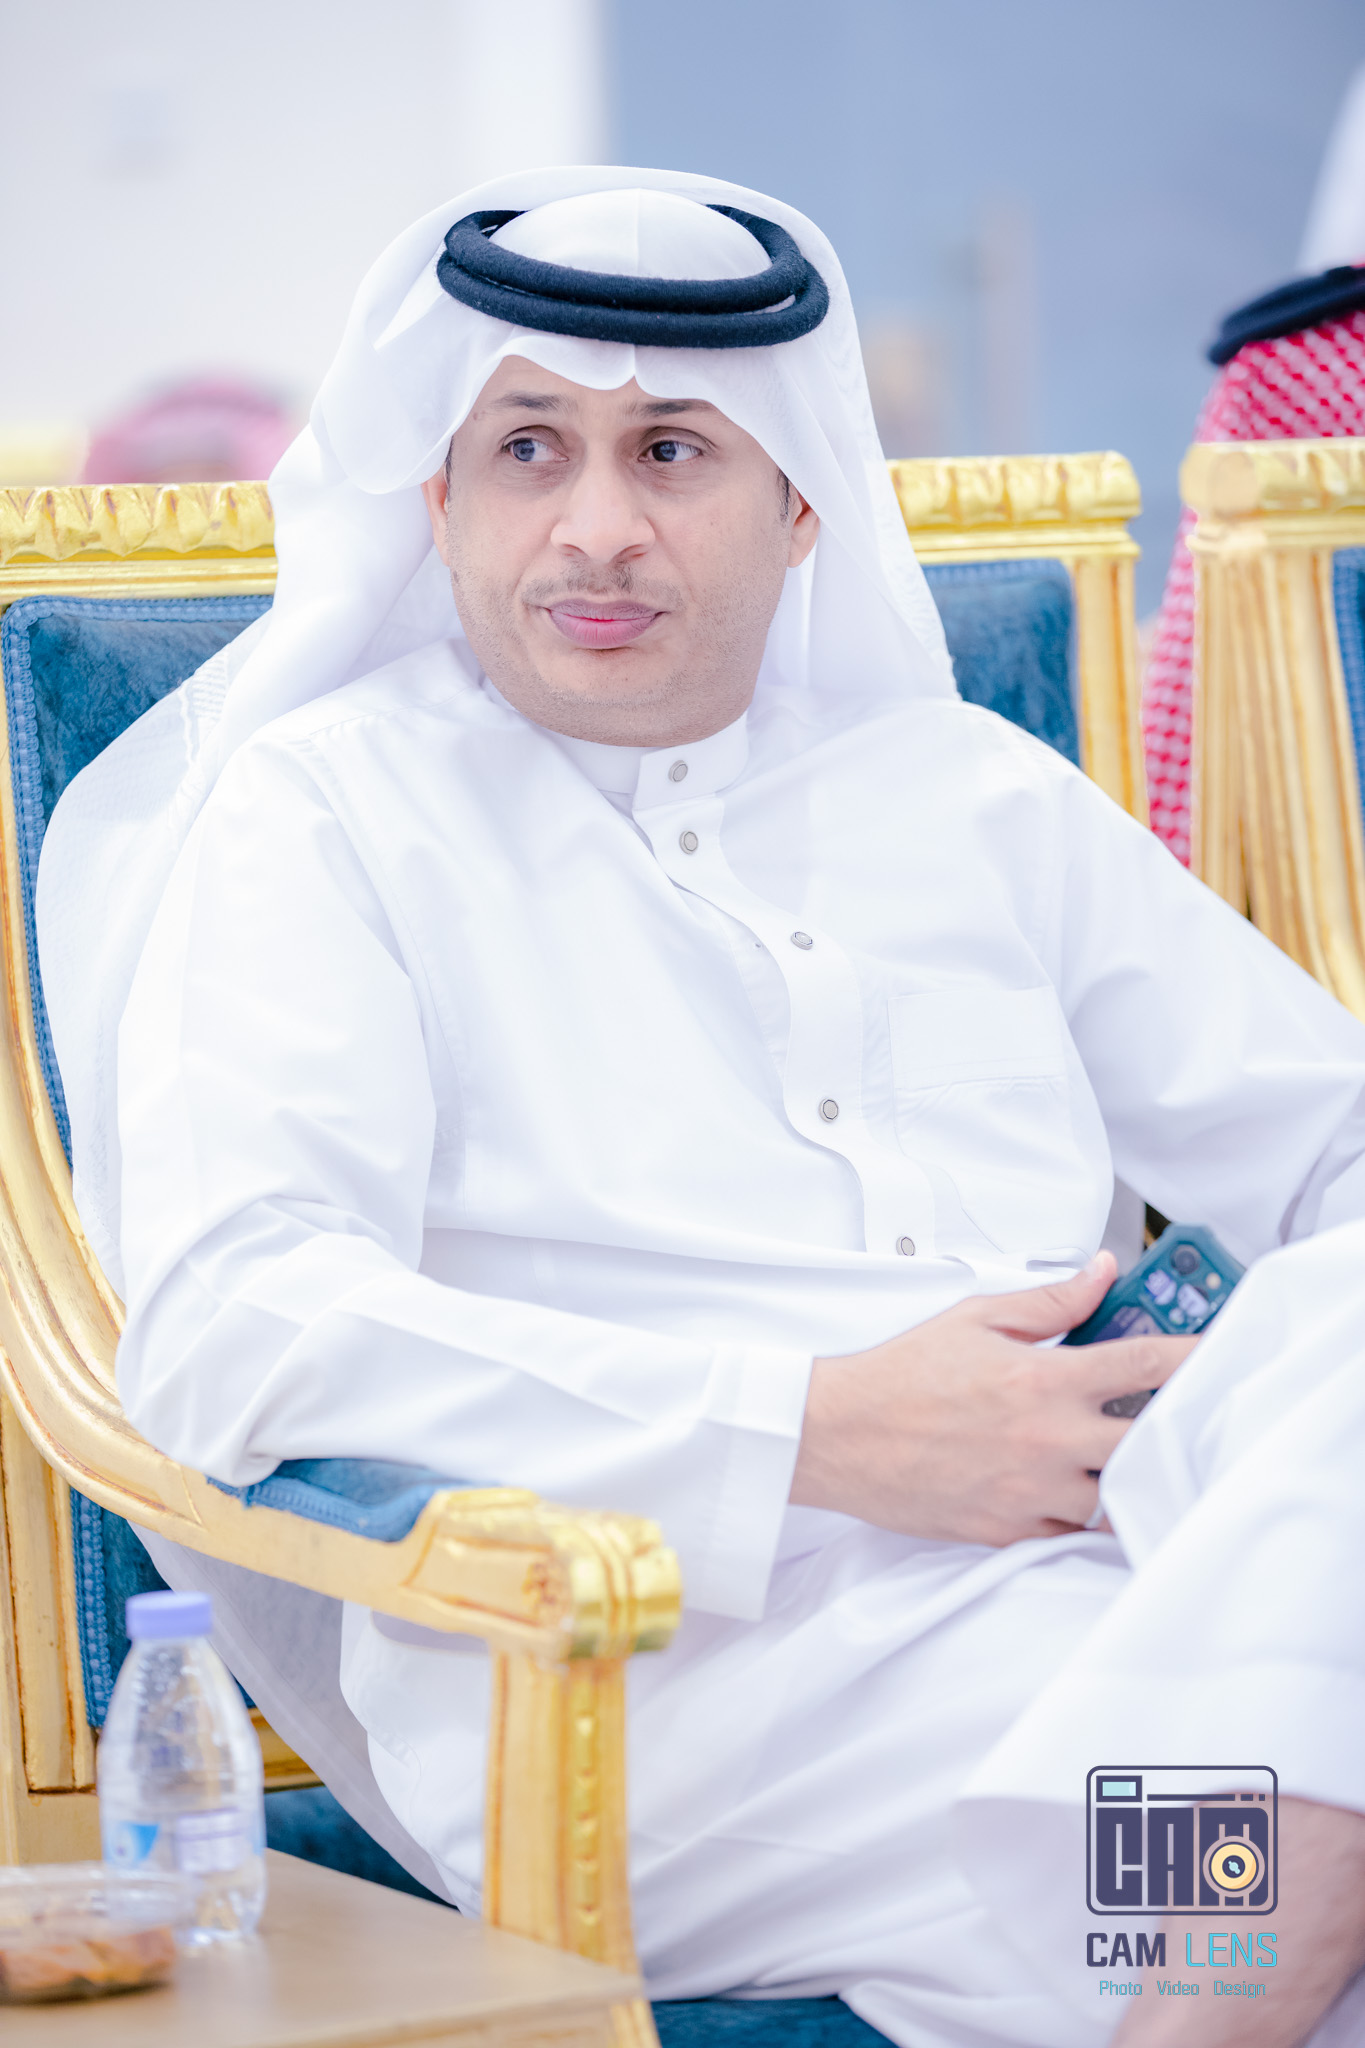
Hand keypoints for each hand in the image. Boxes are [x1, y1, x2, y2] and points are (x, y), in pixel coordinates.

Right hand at [789, 1254, 1196, 1545]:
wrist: (839, 1436)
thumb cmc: (899, 1376)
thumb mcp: (976, 1318)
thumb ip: (1050, 1300)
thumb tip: (1102, 1274)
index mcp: (1043, 1380)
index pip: (1144, 1363)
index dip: (1194, 1356)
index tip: (1220, 1355)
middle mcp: (1046, 1439)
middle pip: (1146, 1442)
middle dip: (1165, 1427)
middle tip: (1169, 1417)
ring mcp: (1030, 1492)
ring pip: (1113, 1497)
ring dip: (1120, 1477)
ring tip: (1113, 1457)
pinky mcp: (1008, 1531)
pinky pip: (1071, 1535)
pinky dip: (1080, 1516)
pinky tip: (1073, 1491)